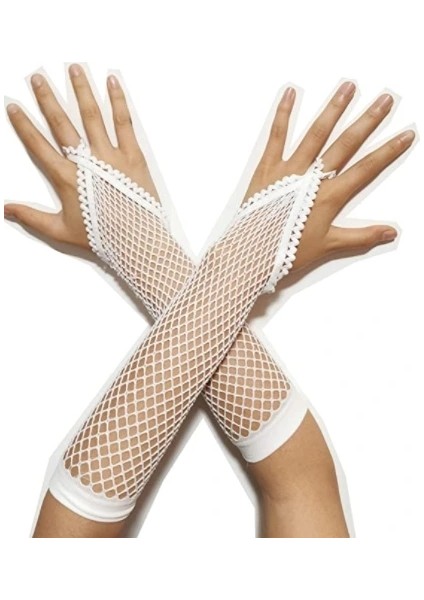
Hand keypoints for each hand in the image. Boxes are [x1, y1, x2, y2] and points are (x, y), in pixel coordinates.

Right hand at [4, 64, 157, 247]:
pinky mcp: (133, 156)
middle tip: (37, 77)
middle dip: (47, 98)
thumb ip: (32, 217)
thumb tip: (5, 210)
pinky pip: (124, 123)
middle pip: (62, 124)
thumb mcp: (61, 230)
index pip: (39, 146)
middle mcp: (87, 162)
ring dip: (81, 90)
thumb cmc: (101, 238)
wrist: (137, 242)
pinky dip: (118, 101)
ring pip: (92, 116)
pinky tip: (112, 82)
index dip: (24, 125)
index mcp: (67, 178)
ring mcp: (111, 156)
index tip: (14, 105)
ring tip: (74, 68)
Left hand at [245, 82, 414, 270]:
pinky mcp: (267, 168)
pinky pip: (277, 136)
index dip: (388, 152)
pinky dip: (283, 114)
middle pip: (345, 144)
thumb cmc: (287, 252)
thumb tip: (390, 233)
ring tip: (347, 87)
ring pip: (315, 134)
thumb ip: (360, 237)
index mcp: (329, 197)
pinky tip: (290, 93)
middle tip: (384, 99)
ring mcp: (289, 170)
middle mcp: (311, 179)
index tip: (406, 134)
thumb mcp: (327, 246)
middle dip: (367, 121)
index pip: (365, 170)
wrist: (250, 254)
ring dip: (333, 109)